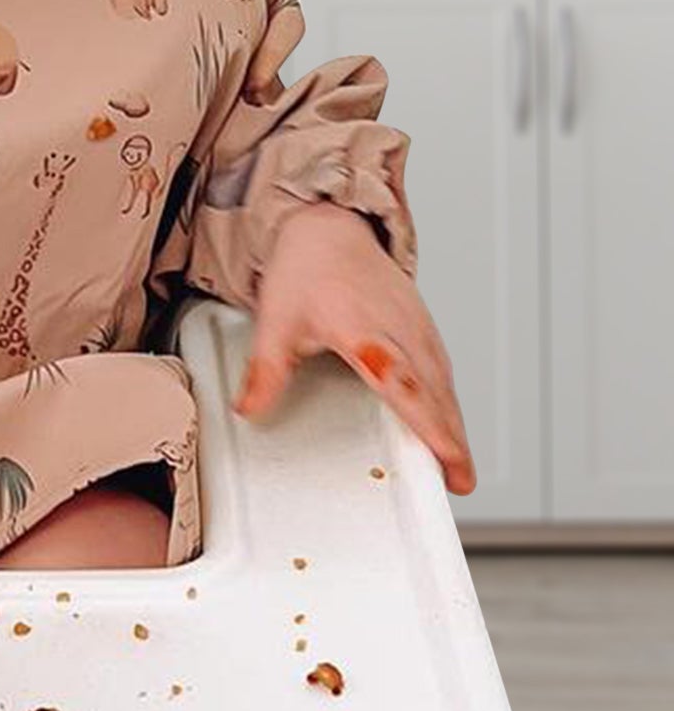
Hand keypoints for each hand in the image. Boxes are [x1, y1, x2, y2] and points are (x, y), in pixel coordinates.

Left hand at [233, 202, 477, 494]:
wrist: (328, 229)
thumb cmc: (306, 272)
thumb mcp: (276, 322)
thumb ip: (266, 371)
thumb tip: (249, 409)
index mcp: (365, 331)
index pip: (402, 383)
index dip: (426, 420)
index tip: (443, 451)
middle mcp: (400, 331)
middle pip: (434, 392)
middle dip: (451, 438)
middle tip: (461, 481)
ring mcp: (417, 329)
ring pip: (444, 384)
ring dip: (456, 424)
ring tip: (459, 467)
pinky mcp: (423, 328)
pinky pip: (443, 371)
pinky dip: (449, 402)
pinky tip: (449, 426)